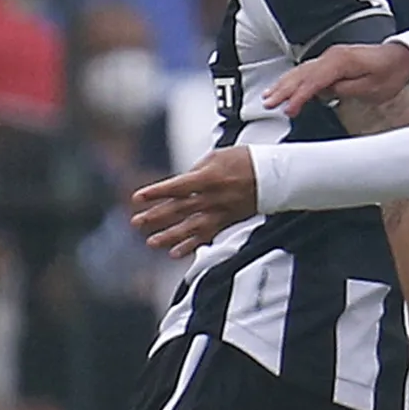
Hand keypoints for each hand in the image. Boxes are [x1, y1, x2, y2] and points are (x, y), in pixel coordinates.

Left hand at [131, 147, 258, 256]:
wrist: (272, 176)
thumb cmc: (244, 161)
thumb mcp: (216, 156)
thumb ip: (196, 170)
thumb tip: (181, 182)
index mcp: (207, 178)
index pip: (175, 187)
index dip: (155, 193)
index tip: (137, 198)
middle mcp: (210, 198)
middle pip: (178, 209)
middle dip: (155, 216)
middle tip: (136, 222)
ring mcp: (218, 212)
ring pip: (189, 227)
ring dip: (169, 236)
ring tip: (151, 242)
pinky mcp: (226, 222)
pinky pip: (205, 236)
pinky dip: (190, 246)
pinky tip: (175, 253)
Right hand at [261, 41, 408, 118]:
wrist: (401, 58)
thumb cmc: (390, 72)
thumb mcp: (372, 89)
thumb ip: (346, 90)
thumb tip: (327, 93)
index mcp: (342, 61)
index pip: (314, 80)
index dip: (300, 96)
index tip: (289, 109)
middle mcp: (333, 56)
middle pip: (303, 74)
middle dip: (284, 89)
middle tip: (269, 103)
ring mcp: (331, 57)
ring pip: (302, 70)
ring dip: (284, 83)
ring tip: (270, 96)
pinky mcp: (332, 61)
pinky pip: (308, 70)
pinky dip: (294, 79)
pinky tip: (285, 86)